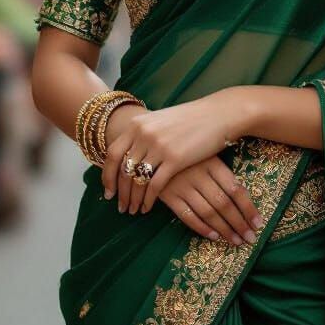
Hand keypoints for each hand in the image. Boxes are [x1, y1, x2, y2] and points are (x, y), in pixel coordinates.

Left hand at [101, 88, 248, 214]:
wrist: (218, 114)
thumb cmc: (192, 119)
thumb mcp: (161, 121)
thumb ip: (144, 134)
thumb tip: (131, 154)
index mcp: (138, 124)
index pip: (112, 154)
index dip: (107, 175)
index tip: (108, 192)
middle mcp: (143, 134)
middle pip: (122, 170)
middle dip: (120, 192)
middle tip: (120, 207)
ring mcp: (158, 146)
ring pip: (136, 180)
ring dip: (132, 199)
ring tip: (133, 210)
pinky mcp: (175, 159)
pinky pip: (154, 186)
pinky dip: (148, 200)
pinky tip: (148, 207)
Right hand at [159, 156, 264, 245]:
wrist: (155, 146)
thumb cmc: (188, 151)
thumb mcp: (207, 154)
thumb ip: (222, 173)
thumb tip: (244, 197)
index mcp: (212, 163)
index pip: (235, 189)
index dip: (248, 208)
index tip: (258, 223)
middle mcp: (199, 175)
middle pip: (223, 204)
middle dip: (239, 224)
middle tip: (250, 238)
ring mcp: (183, 185)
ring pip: (208, 212)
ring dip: (224, 229)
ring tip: (236, 241)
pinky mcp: (168, 195)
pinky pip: (187, 215)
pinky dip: (201, 228)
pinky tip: (213, 236)